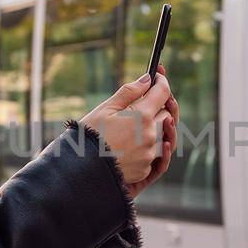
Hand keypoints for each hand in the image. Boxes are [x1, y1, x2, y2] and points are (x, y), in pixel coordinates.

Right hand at [79, 64, 177, 197]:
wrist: (80, 169)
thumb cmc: (89, 135)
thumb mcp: (106, 108)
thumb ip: (129, 92)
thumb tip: (147, 79)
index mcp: (142, 116)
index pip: (163, 93)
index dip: (162, 83)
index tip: (158, 77)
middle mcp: (150, 135)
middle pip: (167, 116)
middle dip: (159, 107)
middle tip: (144, 103)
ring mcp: (149, 154)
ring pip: (163, 136)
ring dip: (154, 129)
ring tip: (134, 127)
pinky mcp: (145, 169)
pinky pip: (153, 155)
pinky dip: (146, 148)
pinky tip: (129, 146)